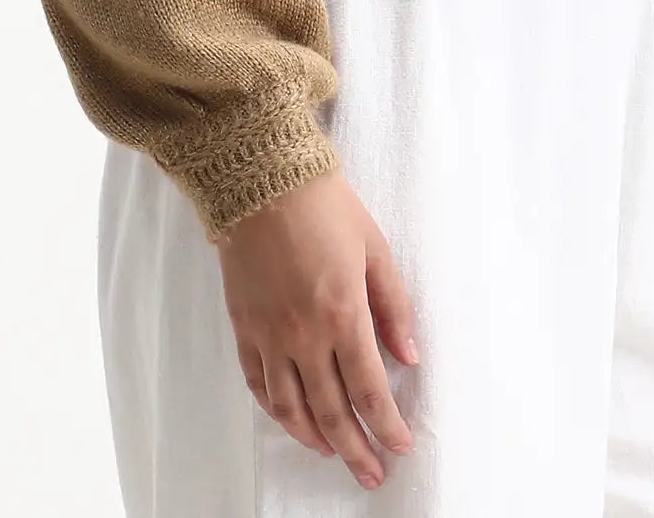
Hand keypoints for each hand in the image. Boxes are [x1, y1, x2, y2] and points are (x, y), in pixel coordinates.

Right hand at [218, 168, 420, 489]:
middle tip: (372, 473)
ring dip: (315, 439)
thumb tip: (409, 356)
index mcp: (342, 314)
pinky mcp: (244, 327)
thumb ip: (394, 306)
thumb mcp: (375, 248)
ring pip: (291, 408)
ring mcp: (269, 335)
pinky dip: (276, 409)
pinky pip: (258, 383)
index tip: (400, 445)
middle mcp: (303, 335)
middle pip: (331, 411)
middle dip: (355, 448)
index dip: (386, 425)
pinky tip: (292, 419)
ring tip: (334, 453)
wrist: (262, 179)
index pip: (369, 389)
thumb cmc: (325, 206)